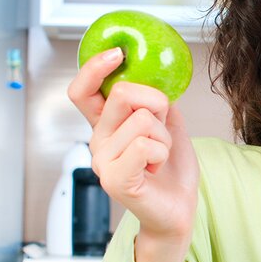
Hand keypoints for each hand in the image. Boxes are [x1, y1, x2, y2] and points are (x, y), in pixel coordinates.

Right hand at [67, 47, 199, 241]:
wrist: (178, 208)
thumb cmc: (171, 169)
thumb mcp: (167, 124)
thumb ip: (156, 101)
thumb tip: (155, 77)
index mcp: (105, 125)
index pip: (82, 91)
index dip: (93, 68)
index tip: (117, 53)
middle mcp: (97, 141)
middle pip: (122, 93)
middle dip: (156, 104)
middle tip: (160, 130)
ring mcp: (103, 161)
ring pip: (141, 120)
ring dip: (164, 137)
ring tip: (159, 157)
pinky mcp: (114, 180)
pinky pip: (145, 145)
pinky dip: (161, 153)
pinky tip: (155, 169)